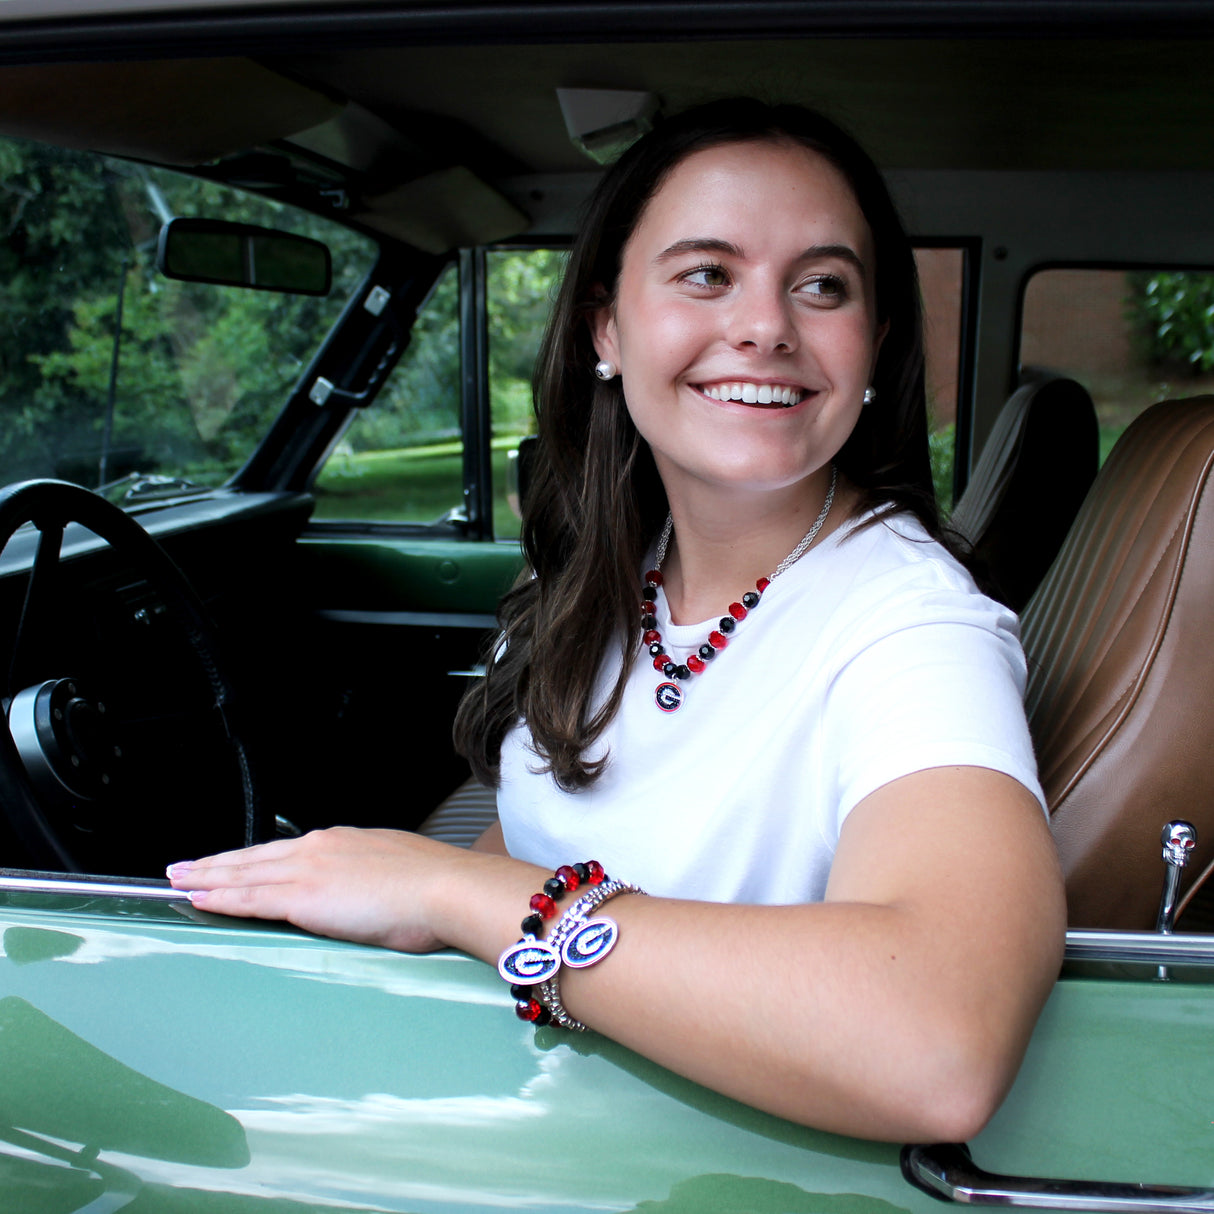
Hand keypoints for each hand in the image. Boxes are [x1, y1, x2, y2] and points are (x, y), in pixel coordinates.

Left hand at [167, 827, 463, 951]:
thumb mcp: (398, 871)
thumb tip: (370, 893)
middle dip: (217, 862)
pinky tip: (199, 898)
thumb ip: (372, 879)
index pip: (285, 851)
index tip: (235, 861)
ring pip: (244, 873)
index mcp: (343, 843)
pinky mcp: (303, 897)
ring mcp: (309, 870)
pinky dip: (220, 896)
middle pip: (255, 857)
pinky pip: (250, 898)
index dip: (254, 857)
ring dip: (208, 876)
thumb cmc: (435, 887)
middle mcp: (320, 848)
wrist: (445, 888)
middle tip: (185, 865)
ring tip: (180, 879)